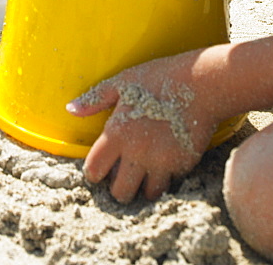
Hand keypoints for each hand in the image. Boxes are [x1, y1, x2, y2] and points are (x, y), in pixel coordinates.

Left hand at [68, 53, 214, 202]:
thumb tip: (71, 109)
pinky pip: (170, 182)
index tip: (100, 166)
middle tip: (123, 172)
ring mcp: (162, 161)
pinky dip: (165, 177)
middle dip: (118, 186)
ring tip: (144, 169)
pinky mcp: (183, 165)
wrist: (201, 82)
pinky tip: (165, 159)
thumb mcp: (123, 82)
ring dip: (143, 185)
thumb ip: (96, 99)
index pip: (94, 170)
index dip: (94, 171)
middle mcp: (137, 152)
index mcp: (117, 133)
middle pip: (120, 192)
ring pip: (147, 194)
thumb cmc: (159, 77)